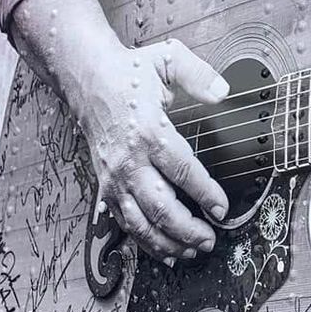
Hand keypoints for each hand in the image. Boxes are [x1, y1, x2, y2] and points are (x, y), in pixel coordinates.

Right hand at [71, 38, 234, 264]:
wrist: (87, 79)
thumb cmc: (130, 72)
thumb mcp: (167, 60)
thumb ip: (198, 74)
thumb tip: (223, 93)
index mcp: (149, 130)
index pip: (182, 169)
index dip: (204, 193)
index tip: (222, 209)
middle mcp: (129, 159)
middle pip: (160, 206)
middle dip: (187, 229)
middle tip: (210, 240)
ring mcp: (114, 176)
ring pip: (140, 222)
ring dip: (167, 242)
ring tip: (192, 252)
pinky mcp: (106, 185)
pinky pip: (125, 221)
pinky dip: (144, 241)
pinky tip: (165, 251)